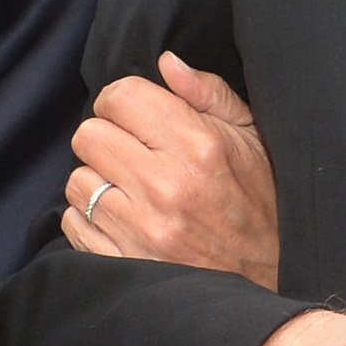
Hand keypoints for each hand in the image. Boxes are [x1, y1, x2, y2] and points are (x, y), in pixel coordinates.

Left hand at [65, 53, 280, 287]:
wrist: (271, 282)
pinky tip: (124, 220)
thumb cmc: (263, 203)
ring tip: (130, 189)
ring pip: (78, 180)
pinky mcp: (123, 263)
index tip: (134, 115)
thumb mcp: (253, 138)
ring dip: (99, 180)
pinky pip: (75, 223)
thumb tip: (166, 63)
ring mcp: (140, 229)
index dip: (123, 101)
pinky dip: (91, 219)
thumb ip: (208, 94)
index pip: (119, 96)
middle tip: (131, 152)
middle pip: (89, 135)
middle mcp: (164, 185)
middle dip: (107, 137)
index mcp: (197, 146)